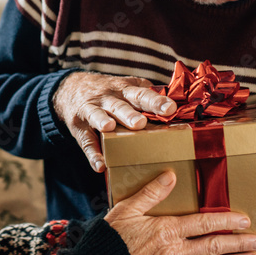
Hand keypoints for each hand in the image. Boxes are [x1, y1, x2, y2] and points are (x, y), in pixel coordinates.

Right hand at [52, 71, 175, 171]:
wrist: (72, 88)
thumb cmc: (112, 93)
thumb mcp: (129, 89)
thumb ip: (150, 97)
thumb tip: (183, 107)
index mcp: (126, 91)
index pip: (143, 94)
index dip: (156, 101)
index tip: (170, 108)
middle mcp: (109, 98)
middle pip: (120, 105)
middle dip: (129, 114)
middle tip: (140, 123)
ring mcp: (92, 110)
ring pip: (98, 116)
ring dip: (104, 122)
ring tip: (110, 129)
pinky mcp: (79, 126)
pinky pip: (85, 141)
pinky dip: (92, 153)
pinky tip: (100, 165)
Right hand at [105, 171, 255, 254]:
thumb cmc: (110, 237)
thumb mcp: (128, 208)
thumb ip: (152, 192)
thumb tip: (172, 175)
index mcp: (167, 229)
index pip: (204, 224)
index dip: (226, 221)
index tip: (245, 219)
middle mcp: (175, 252)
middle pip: (213, 247)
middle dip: (239, 244)